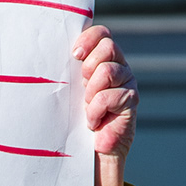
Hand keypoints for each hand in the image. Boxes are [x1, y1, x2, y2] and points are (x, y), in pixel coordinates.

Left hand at [72, 25, 136, 176]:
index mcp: (104, 60)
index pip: (103, 34)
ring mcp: (128, 83)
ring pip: (107, 71)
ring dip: (91, 92)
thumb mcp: (71, 89)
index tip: (74, 55)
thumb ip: (71, 68)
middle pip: (108, 46)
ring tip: (88, 108)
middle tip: (83, 87)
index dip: (89, 39)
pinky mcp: (131, 100)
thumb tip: (55, 48)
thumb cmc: (76, 119)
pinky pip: (108, 96)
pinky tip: (94, 122)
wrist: (90, 151)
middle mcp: (119, 67)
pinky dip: (95, 111)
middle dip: (89, 66)